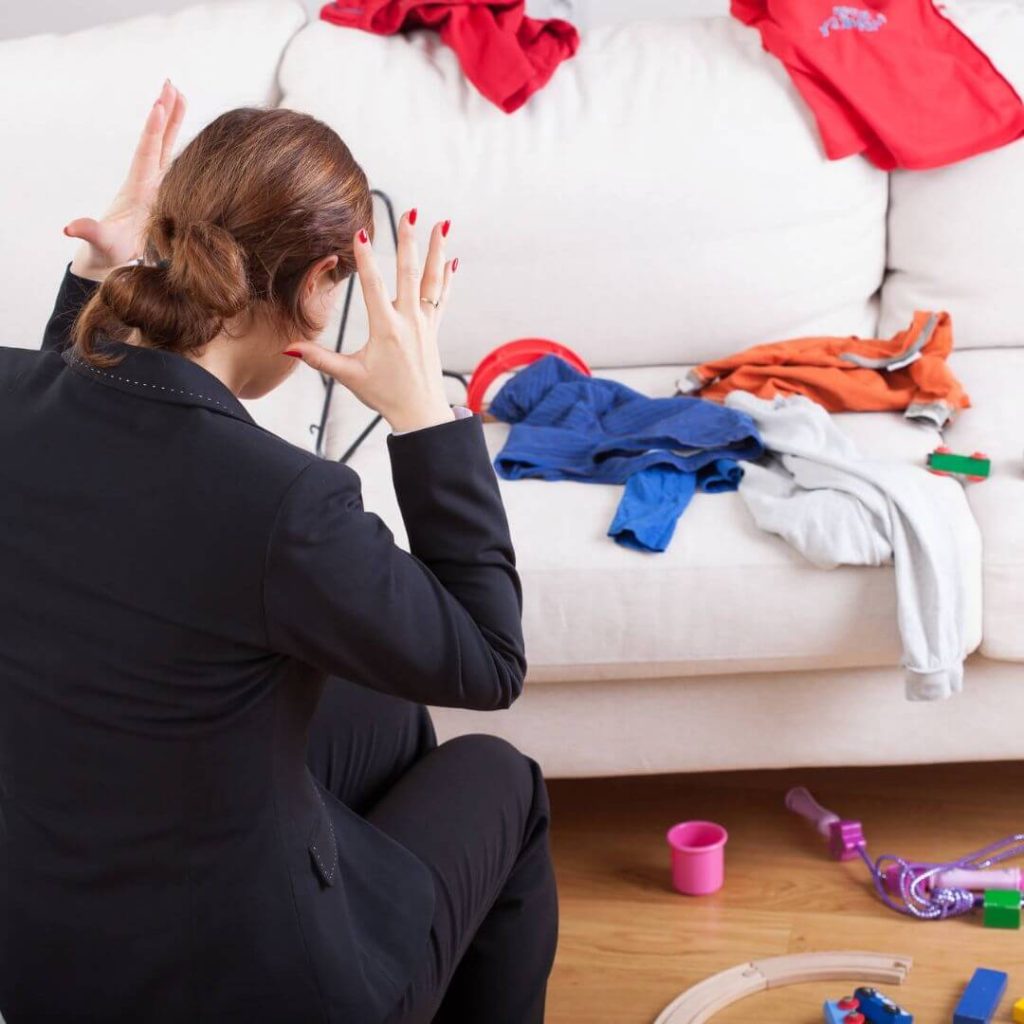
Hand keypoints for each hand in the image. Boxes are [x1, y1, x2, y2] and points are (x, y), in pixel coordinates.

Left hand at [65, 80, 185, 281]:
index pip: (147, 153)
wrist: (112, 257)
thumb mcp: (102, 243)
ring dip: (174, 121)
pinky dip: (182, 143)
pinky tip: (190, 133)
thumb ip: (90, 232)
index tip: (159, 104)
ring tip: (181, 94)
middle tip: (170, 83)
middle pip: (157, 140)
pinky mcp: (164, 191)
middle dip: (164, 112)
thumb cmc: (110, 253)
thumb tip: (70, 228)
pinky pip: (175, 161)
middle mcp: (147, 180)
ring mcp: (156, 184)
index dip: (153, 130)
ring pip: (167, 146)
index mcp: (138, 188)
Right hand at [287, 211, 458, 434]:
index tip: (360, 233)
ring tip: (442, 225)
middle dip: (409, 241)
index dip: (365, 260)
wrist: (421, 414)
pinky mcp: (434, 330)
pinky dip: (447, 279)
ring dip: (436, 252)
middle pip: (409, 274)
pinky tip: (452, 261)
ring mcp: (425, 324)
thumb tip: (288, 349)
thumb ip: (319, 359)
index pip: (373, 287)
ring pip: (432, 281)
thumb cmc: (385, 395)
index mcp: (386, 330)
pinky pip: (442, 299)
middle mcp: (409, 322)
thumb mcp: (350, 377)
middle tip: (410, 213)